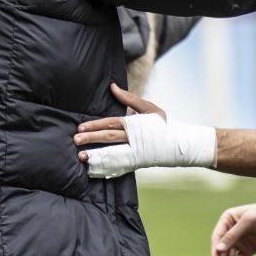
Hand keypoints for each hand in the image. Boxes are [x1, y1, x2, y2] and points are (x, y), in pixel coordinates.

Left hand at [76, 84, 214, 179]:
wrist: (180, 145)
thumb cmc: (164, 124)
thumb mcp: (149, 108)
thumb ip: (129, 98)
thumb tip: (112, 86)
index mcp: (135, 124)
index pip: (111, 123)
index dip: (95, 125)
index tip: (80, 128)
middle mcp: (133, 139)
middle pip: (108, 138)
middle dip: (91, 139)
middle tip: (75, 141)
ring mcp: (135, 153)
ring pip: (111, 153)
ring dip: (95, 155)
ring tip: (81, 157)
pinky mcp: (136, 163)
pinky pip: (118, 166)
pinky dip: (106, 168)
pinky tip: (94, 169)